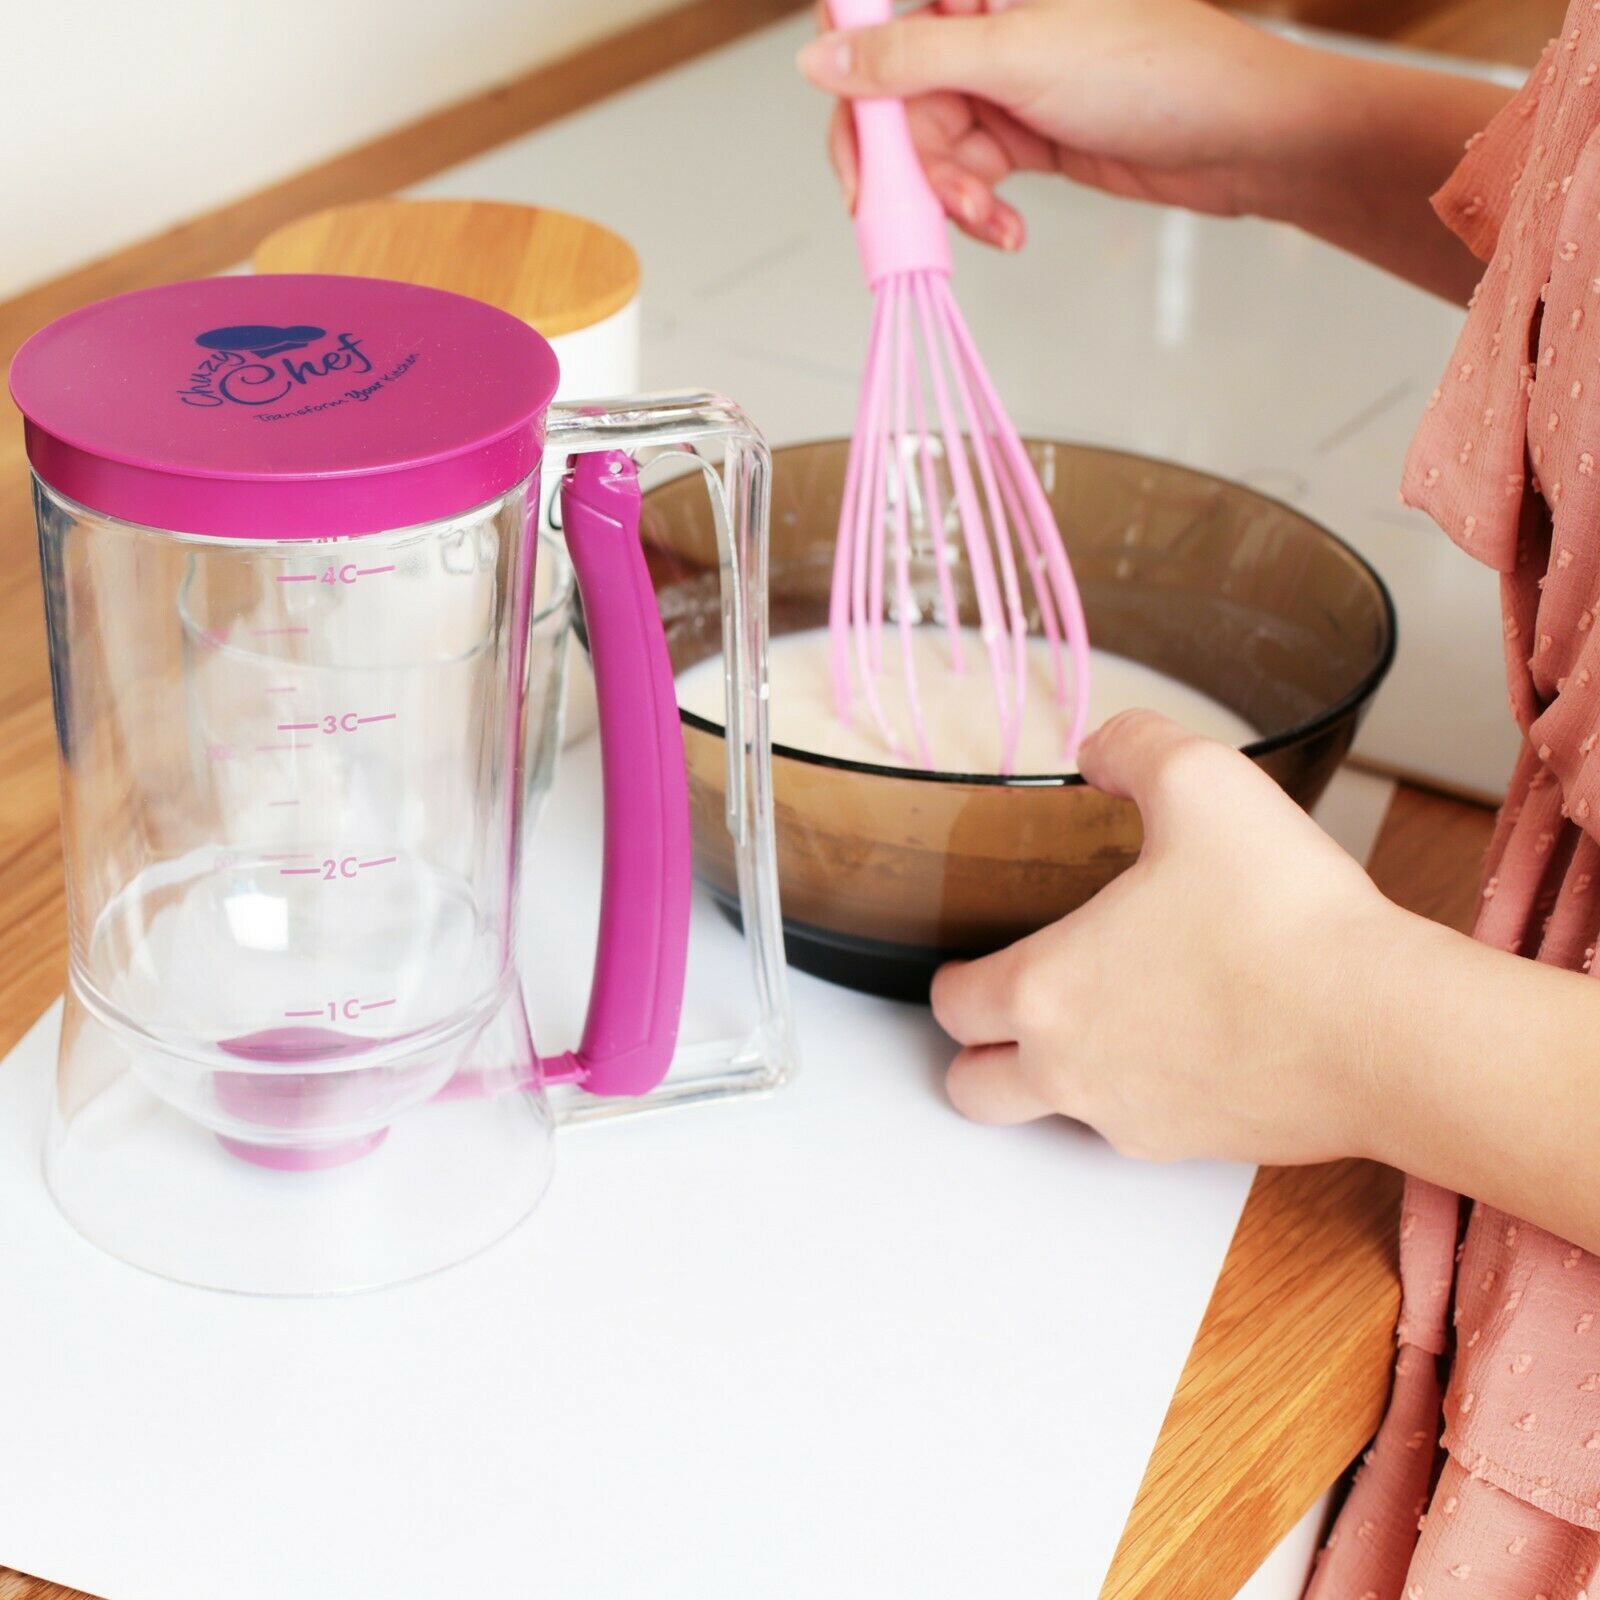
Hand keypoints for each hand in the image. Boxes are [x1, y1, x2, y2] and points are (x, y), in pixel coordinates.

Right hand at [798, 0, 1314, 250]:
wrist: (1240, 136)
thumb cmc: (1156, 71)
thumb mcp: (1015, 57)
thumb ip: (908, 59)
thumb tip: (820, 58)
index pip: (880, 23)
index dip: (853, 83)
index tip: (856, 147)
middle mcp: (987, 26)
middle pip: (899, 101)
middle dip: (909, 164)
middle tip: (914, 210)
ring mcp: (1007, 82)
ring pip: (935, 148)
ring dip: (953, 197)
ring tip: (991, 220)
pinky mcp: (1028, 132)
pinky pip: (974, 177)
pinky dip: (981, 211)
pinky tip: (1008, 228)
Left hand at [931, 711, 1403, 1165]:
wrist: (1383, 1028)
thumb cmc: (1285, 916)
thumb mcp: (1200, 781)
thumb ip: (1133, 748)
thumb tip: (1101, 749)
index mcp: (1046, 989)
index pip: (952, 1004)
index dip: (953, 978)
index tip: (971, 964)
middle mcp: (1072, 1070)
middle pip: (973, 1088)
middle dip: (978, 1053)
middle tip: (1010, 1013)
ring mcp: (1134, 1120)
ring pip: (1055, 1116)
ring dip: (1059, 1077)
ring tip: (1110, 1016)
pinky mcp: (1200, 1149)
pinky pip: (1141, 1129)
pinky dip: (1144, 1092)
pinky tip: (1190, 1038)